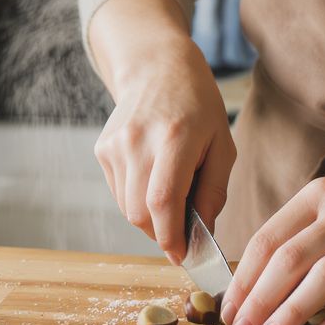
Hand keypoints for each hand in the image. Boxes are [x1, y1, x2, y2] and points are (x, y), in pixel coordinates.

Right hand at [94, 33, 235, 264]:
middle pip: (140, 213)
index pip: (163, 202)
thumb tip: (203, 233)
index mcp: (174, 138)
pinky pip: (118, 192)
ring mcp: (115, 145)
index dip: (171, 237)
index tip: (184, 256)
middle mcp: (138, 141)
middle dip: (162, 234)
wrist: (157, 68)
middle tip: (182, 233)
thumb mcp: (222, 144)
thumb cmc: (199, 106)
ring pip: (126, 208)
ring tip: (171, 197)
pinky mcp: (102, 149)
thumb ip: (213, 192)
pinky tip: (153, 179)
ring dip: (149, 218)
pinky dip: (136, 200)